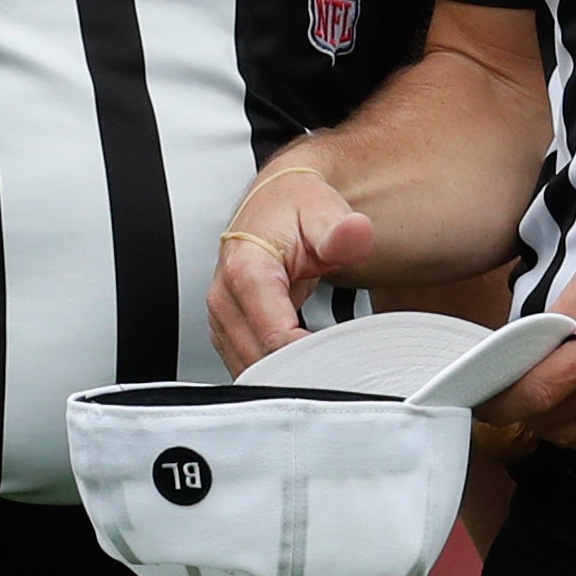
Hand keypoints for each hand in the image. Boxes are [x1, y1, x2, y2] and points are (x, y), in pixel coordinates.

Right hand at [205, 162, 376, 372]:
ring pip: (251, 372)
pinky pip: (248, 366)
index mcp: (246, 269)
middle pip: (260, 362)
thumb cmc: (296, 207)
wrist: (275, 199)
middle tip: (339, 367)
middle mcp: (224, 296)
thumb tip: (355, 232)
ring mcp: (221, 317)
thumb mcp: (325, 212)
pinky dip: (275, 371)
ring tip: (323, 364)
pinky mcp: (226, 329)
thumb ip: (341, 232)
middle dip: (301, 372)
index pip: (274, 337)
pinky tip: (302, 361)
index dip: (311, 356)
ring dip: (287, 376)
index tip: (342, 359)